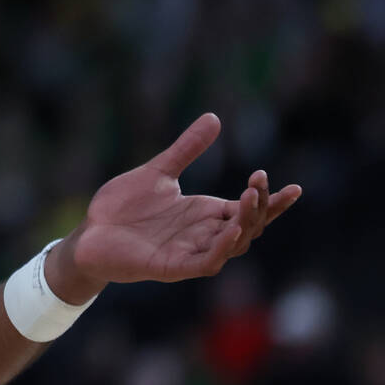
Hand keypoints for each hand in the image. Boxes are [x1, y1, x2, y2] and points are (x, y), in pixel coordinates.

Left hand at [50, 113, 301, 299]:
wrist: (90, 231)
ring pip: (232, 245)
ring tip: (249, 198)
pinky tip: (230, 231)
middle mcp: (203, 234)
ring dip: (244, 224)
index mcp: (204, 213)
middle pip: (247, 225)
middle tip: (259, 180)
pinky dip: (221, 249)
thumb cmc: (123, 206)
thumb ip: (187, 148)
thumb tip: (214, 117)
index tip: (295, 188)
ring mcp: (190, 251)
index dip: (271, 201)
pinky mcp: (172, 266)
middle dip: (260, 205)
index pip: (248, 209)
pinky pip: (206, 261)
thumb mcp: (159, 171)